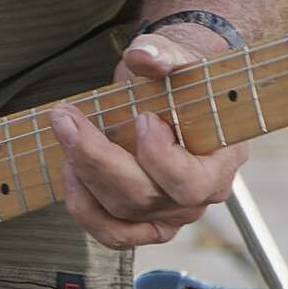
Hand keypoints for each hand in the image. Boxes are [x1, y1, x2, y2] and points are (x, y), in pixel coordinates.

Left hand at [53, 24, 247, 249]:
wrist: (170, 93)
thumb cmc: (178, 79)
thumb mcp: (175, 58)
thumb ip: (163, 55)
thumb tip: (145, 57)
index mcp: (221, 163)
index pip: (189, 182)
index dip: (158, 156)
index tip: (141, 117)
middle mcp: (197, 198)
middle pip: (143, 198)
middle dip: (96, 159)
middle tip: (66, 119)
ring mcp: (168, 215)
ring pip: (120, 216)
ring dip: (83, 178)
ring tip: (66, 138)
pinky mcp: (142, 223)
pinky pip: (110, 233)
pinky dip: (83, 207)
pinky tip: (71, 172)